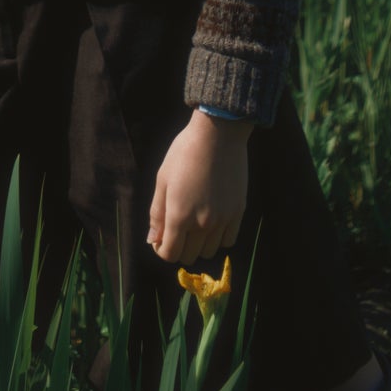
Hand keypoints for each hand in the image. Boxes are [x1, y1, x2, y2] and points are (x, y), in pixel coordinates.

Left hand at [147, 110, 251, 265]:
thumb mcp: (163, 179)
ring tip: (196, 224)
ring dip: (199, 244)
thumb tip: (152, 240)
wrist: (218, 134)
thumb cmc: (184, 152)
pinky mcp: (238, 213)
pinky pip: (228, 241)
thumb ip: (157, 213)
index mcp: (179, 215)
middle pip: (189, 256)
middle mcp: (202, 223)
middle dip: (179, 247)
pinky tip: (213, 222)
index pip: (170, 254)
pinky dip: (218, 238)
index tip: (162, 238)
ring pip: (209, 252)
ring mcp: (223, 220)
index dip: (162, 249)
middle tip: (178, 228)